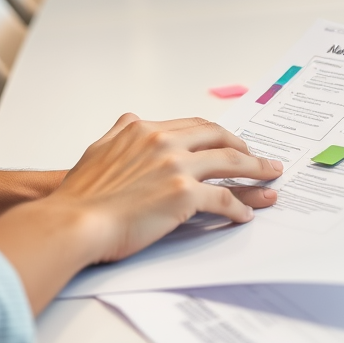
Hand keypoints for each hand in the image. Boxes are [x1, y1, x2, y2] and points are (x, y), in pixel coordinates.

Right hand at [52, 114, 282, 262]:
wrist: (73, 221)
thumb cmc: (81, 195)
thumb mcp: (98, 148)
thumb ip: (119, 132)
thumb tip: (130, 121)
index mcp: (145, 130)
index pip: (195, 126)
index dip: (218, 135)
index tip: (230, 143)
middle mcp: (164, 143)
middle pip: (220, 139)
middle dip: (245, 149)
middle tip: (260, 159)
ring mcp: (176, 168)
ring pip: (231, 165)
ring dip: (256, 172)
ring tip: (270, 180)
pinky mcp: (184, 196)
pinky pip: (223, 200)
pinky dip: (239, 207)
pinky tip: (244, 214)